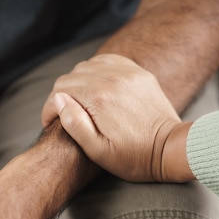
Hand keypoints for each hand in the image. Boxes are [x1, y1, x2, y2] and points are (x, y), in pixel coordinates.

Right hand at [41, 54, 192, 182]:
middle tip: (62, 115)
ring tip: (78, 102)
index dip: (48, 108)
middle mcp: (112, 79)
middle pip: (71, 76)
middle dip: (60, 95)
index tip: (49, 123)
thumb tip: (58, 100)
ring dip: (77, 82)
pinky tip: (96, 86)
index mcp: (99, 99)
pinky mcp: (139, 73)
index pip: (60, 91)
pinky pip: (108, 61)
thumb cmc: (134, 157)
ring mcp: (128, 73)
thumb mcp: (98, 151)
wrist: (170, 149)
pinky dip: (96, 70)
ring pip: (87, 66)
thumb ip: (74, 124)